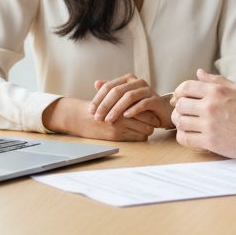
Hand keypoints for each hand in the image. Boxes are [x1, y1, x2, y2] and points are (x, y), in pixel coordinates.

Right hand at [41, 97, 155, 141]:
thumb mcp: (110, 97)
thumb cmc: (98, 106)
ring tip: (146, 129)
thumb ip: (125, 96)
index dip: (151, 111)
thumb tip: (143, 98)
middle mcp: (123, 113)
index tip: (154, 113)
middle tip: (154, 122)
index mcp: (123, 101)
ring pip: (145, 130)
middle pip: (148, 119)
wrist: (81, 117)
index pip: (145, 107)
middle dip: (152, 122)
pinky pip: (137, 138)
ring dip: (147, 130)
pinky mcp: (117, 135)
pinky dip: (140, 137)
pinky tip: (138, 134)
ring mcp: (120, 125)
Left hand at [89, 73, 171, 128]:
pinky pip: (143, 103)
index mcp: (127, 79)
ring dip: (117, 109)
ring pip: (129, 96)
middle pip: (117, 91)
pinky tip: (125, 116)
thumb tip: (96, 83)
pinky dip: (133, 110)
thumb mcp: (123, 98)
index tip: (91, 111)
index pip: (109, 86)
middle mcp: (137, 82)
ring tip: (108, 120)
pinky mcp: (155, 100)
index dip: (98, 98)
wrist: (160, 111)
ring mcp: (147, 90)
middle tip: (98, 118)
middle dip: (105, 105)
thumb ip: (111, 90)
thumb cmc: (138, 104)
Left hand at [171, 70, 235, 159]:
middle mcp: (210, 106)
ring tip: (186, 124)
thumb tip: (199, 73)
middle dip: (179, 109)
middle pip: (180, 105)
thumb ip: (216, 80)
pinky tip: (189, 135)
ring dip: (180, 123)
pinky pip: (185, 138)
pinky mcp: (210, 142)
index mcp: (216, 91)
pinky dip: (182, 137)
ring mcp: (209, 125)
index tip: (181, 98)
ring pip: (180, 122)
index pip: (185, 87)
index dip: (179, 93)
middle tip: (184, 113)